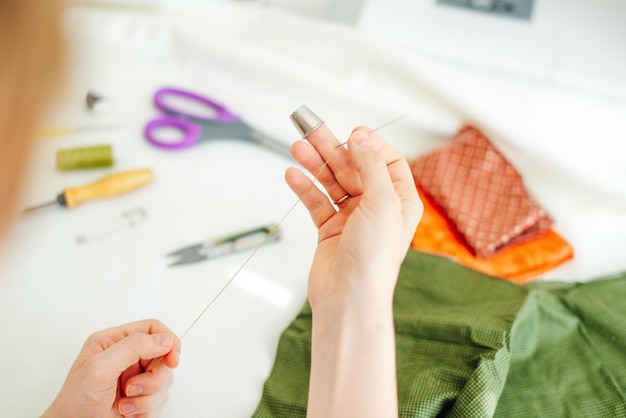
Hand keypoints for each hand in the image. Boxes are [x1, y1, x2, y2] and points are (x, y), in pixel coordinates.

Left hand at [42, 319, 179, 417]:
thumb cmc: (75, 403)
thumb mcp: (100, 368)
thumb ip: (133, 347)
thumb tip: (165, 339)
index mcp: (114, 342)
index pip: (152, 329)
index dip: (168, 342)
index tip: (172, 361)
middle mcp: (127, 357)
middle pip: (163, 357)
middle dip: (153, 378)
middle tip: (131, 389)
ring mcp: (135, 379)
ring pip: (164, 381)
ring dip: (147, 397)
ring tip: (124, 405)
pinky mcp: (141, 398)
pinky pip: (161, 400)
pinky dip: (147, 409)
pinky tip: (128, 413)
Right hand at [286, 123, 422, 312]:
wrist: (350, 297)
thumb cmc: (375, 259)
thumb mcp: (383, 203)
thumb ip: (370, 167)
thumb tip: (361, 138)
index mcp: (400, 200)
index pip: (387, 161)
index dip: (369, 145)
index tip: (351, 134)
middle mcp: (377, 207)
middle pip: (354, 168)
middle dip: (333, 149)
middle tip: (311, 131)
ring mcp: (352, 218)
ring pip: (331, 182)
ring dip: (315, 164)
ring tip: (297, 148)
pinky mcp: (330, 230)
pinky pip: (316, 202)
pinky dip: (304, 188)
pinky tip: (293, 175)